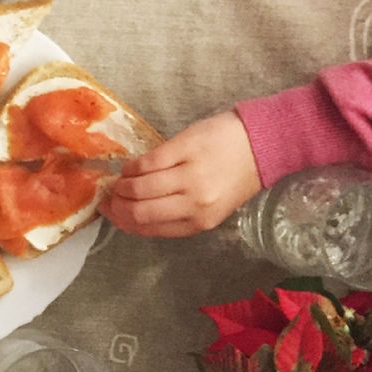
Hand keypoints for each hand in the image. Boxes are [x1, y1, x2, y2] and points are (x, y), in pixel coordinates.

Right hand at [100, 111, 260, 236]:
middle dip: (117, 205)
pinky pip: (146, 163)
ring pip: (138, 187)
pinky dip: (132, 166)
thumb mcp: (210, 206)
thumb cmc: (235, 176)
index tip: (110, 212)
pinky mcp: (183, 149)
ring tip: (121, 180)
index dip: (122, 222)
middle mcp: (195, 203)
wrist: (261, 143)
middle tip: (110, 196)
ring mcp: (189, 176)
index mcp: (200, 221)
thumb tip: (133, 212)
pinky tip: (132, 166)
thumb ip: (177, 213)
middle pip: (139, 211)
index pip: (149, 228)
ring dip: (122, 184)